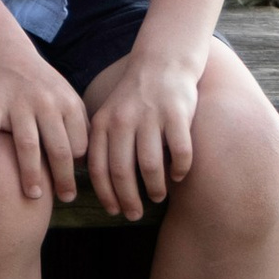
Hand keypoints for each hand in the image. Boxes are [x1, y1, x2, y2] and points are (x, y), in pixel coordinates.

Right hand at [0, 40, 88, 203]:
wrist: (5, 54)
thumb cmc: (40, 85)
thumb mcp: (66, 98)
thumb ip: (78, 127)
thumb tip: (87, 164)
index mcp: (67, 104)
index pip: (79, 145)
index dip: (77, 169)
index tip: (72, 186)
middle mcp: (45, 104)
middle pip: (58, 149)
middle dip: (62, 179)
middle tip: (63, 199)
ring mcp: (17, 103)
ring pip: (27, 144)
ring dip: (30, 173)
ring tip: (33, 196)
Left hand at [83, 42, 202, 219]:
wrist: (162, 63)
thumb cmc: (134, 99)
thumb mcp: (109, 116)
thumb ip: (103, 144)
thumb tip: (100, 184)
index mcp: (103, 123)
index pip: (98, 167)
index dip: (105, 194)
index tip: (113, 211)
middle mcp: (123, 120)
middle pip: (121, 171)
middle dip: (128, 199)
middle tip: (135, 215)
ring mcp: (150, 117)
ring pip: (150, 165)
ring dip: (154, 188)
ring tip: (157, 197)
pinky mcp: (176, 114)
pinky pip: (180, 152)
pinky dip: (180, 169)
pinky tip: (178, 177)